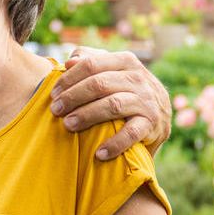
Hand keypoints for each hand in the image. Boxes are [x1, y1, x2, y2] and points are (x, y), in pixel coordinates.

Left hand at [51, 48, 171, 159]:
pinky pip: (131, 133)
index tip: (53, 94)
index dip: (69, 78)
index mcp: (125, 61)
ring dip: (87, 115)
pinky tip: (99, 153)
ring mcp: (147, 101)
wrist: (160, 114)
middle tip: (55, 110)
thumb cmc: (126, 90)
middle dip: (73, 97)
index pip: (92, 64)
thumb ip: (92, 61)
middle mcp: (138, 78)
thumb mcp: (112, 70)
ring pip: (113, 105)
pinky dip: (115, 144)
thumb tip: (70, 61)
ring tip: (68, 125)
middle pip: (99, 84)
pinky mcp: (152, 124)